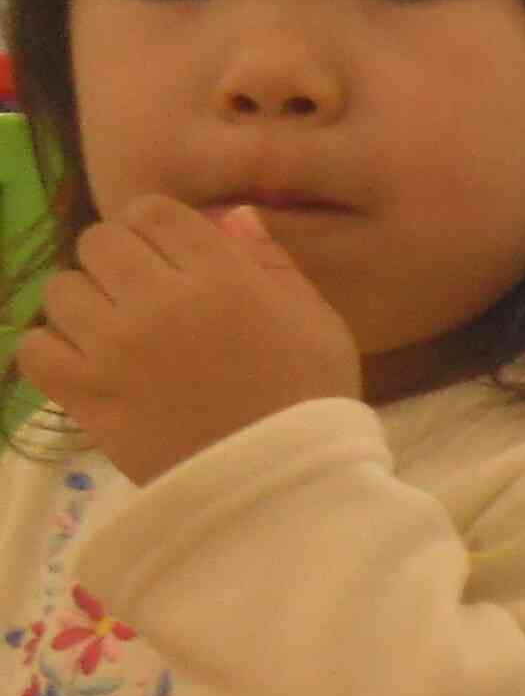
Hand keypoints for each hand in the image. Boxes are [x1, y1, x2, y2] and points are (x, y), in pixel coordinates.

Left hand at [17, 196, 364, 480]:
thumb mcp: (317, 320)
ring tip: (111, 330)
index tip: (171, 253)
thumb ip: (272, 262)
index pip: (154, 211)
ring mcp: (114, 348)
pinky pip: (35, 348)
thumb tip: (230, 214)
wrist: (282, 484)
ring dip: (84, 301)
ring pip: (61, 289)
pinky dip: (53, 349)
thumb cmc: (310, 398)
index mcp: (221, 276)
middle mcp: (159, 300)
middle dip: (119, 258)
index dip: (159, 226)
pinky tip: (84, 361)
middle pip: (100, 241)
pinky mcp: (85, 394)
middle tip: (142, 292)